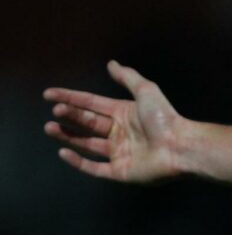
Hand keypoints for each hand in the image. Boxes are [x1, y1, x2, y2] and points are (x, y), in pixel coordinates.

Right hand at [44, 60, 184, 182]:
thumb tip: (111, 63)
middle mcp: (119, 132)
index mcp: (124, 113)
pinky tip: (63, 151)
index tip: (49, 95)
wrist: (180, 146)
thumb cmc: (165, 118)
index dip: (71, 98)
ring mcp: (118, 152)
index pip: (91, 104)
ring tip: (49, 128)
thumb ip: (127, 77)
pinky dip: (78, 161)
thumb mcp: (146, 91)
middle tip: (55, 111)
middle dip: (70, 116)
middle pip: (87, 122)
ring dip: (67, 136)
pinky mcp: (119, 171)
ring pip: (86, 144)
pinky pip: (94, 167)